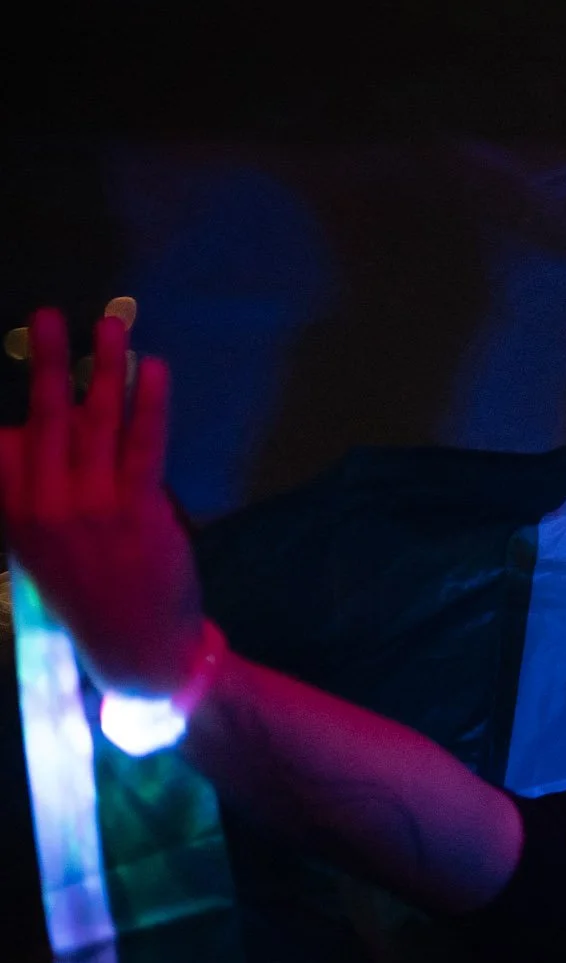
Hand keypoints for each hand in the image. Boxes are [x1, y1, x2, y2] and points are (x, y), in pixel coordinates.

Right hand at [0, 307, 205, 694]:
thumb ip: (27, 487)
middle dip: (47, 363)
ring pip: (97, 423)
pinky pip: (144, 445)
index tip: (18, 342)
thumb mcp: (37, 542)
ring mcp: (91, 508)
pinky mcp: (139, 511)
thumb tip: (20, 431)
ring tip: (109, 325)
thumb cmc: (87, 587)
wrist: (132, 648)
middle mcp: (43, 505)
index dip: (7, 410)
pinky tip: (154, 370)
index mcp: (12, 511)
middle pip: (44, 418)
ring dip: (104, 368)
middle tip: (47, 315)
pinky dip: (149, 403)